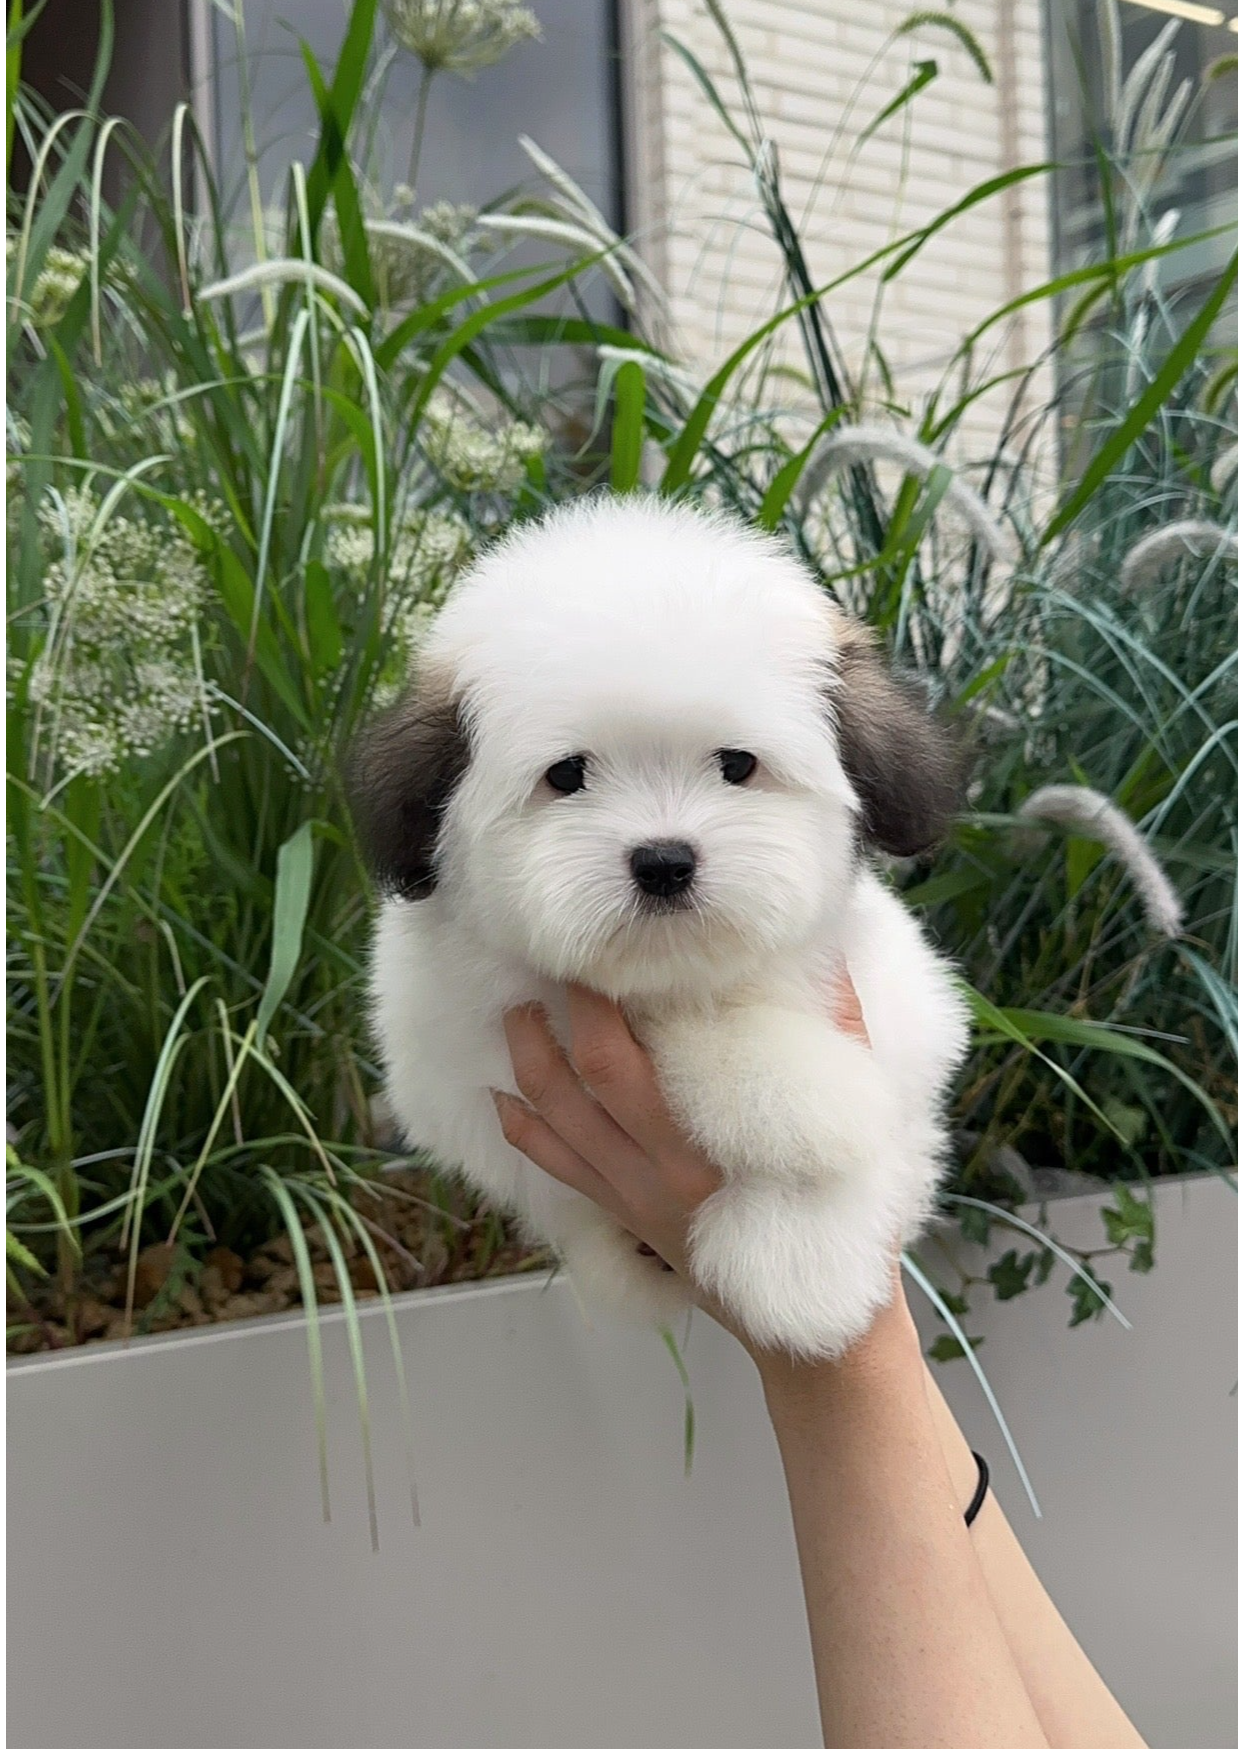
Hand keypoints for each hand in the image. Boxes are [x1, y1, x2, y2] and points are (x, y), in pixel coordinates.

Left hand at [492, 970, 906, 1361]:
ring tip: (518, 1013)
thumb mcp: (853, 1135)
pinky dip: (519, 1125)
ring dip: (524, 1062)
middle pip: (578, 1081)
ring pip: (548, 1121)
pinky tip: (504, 1093)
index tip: (602, 956)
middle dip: (555, 1020)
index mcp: (699, 1153)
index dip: (598, 1006)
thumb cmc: (840, 1225)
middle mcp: (652, 1173)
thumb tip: (827, 966)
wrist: (812, 1332)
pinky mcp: (619, 1215)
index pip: (621, 1066)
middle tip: (553, 966)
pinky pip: (551, 1166)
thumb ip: (844, 1043)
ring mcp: (628, 1198)